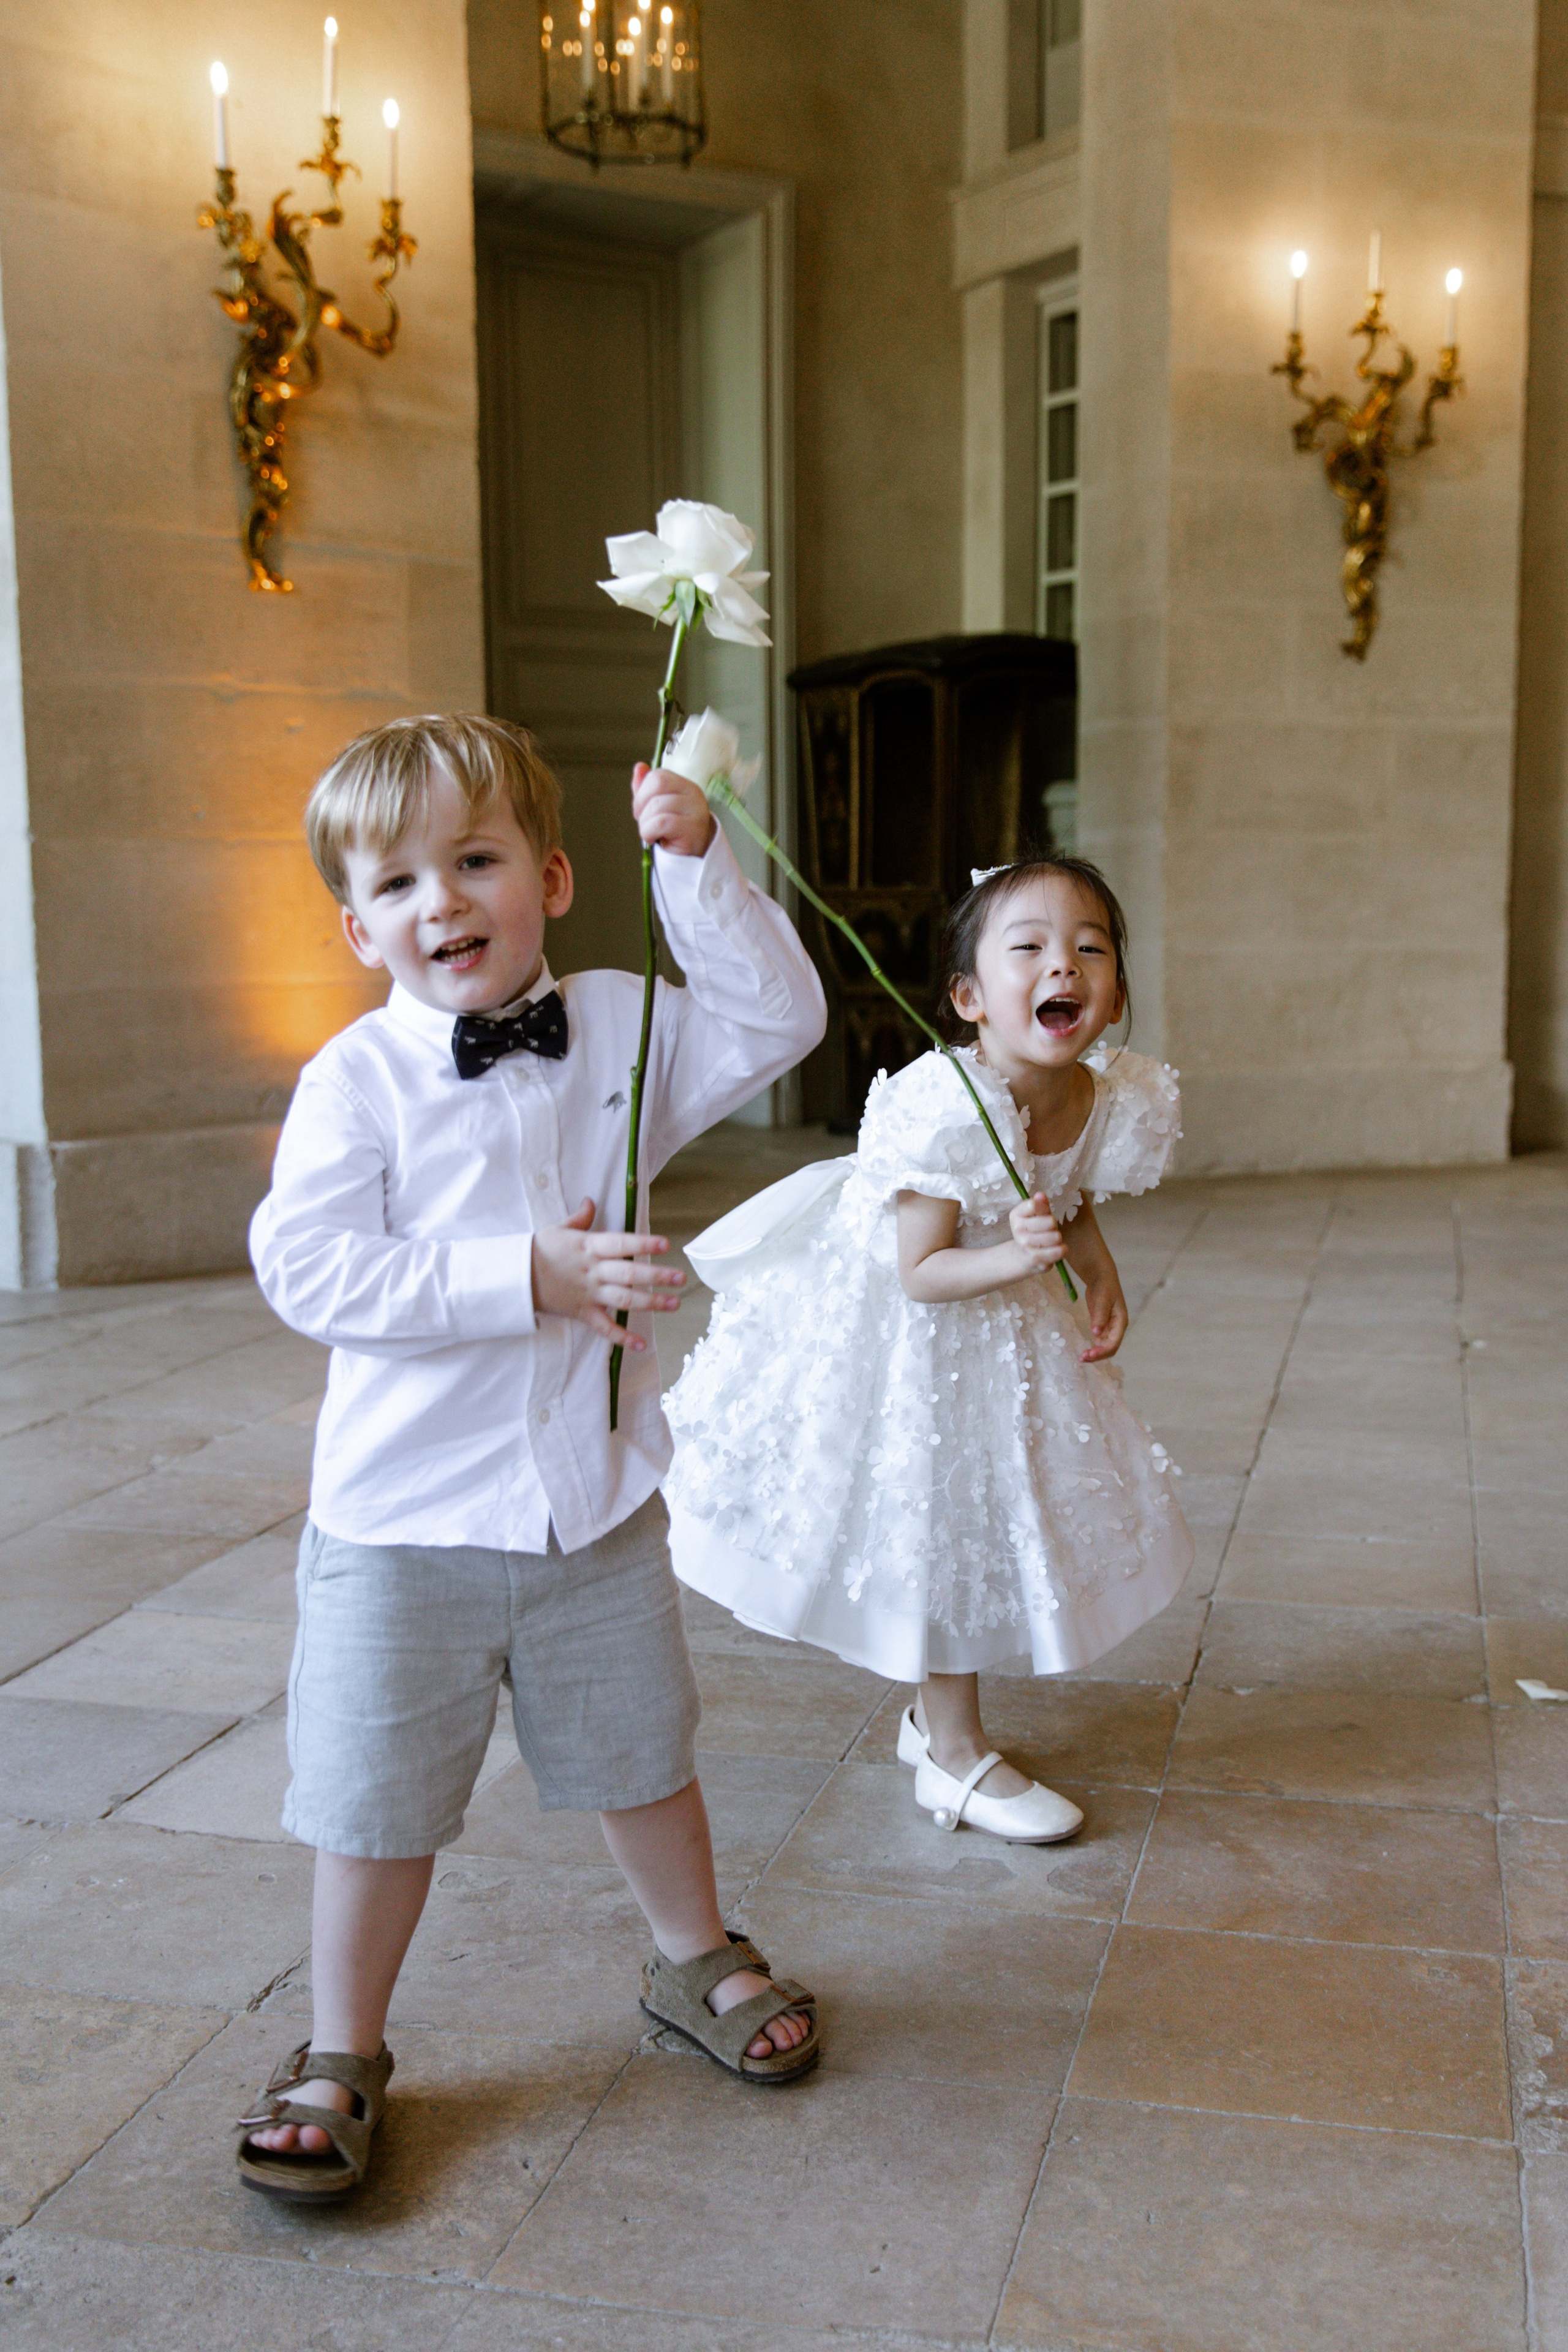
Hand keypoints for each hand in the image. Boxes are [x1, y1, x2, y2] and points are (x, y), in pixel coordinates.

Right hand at [531, 1200, 685, 1347]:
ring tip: (674, 1303)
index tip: (665, 1244)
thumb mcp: (558, 1229)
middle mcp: (593, 1271)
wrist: (514, 1277)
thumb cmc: (539, 1250)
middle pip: (628, 1274)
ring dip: (650, 1303)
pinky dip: (622, 1338)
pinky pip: (604, 1327)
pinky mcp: (582, 1313)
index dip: (643, 1244)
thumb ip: (580, 1218)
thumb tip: (590, 1201)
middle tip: (680, 1278)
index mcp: (589, 1247)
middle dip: (656, 1276)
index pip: (620, 1244)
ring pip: (623, 1299)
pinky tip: (641, 1344)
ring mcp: (588, 1294)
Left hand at [631, 761, 716, 857]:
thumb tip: (639, 767)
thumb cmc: (672, 833)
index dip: (642, 792)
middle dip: (642, 805)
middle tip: (646, 822)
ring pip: (656, 806)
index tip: (642, 810)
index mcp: (684, 785)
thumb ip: (647, 788)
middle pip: (657, 784)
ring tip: (654, 834)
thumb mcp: (657, 807)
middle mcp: (693, 794)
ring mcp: (696, 810)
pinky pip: (660, 823)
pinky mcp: (693, 828)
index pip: (657, 776)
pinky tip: (656, 839)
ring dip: (645, 824)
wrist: (692, 859)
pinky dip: (649, 833)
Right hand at [1009, 1190, 1065, 1273]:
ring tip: (1051, 1240)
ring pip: (1055, 1237)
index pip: (1034, 1205)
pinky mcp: (1036, 1258)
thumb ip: (1040, 1204)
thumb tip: (1041, 1195)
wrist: (1022, 1256)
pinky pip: (1058, 1251)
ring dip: (1057, 1238)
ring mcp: (1026, 1245)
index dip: (1044, 1208)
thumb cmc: (1032, 1231)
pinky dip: (1062, 1249)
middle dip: (1053, 1225)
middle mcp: (1018, 1230)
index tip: (1042, 1213)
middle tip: (1048, 1229)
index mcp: (1016, 1215)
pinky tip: (1057, 1248)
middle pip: (1050, 1221)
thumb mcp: (1034, 1215)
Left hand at [1080, 1270, 1127, 1361]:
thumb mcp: (1103, 1300)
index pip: (1114, 1343)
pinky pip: (1099, 1342)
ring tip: (1082, 1358)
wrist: (1101, 1278)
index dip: (1102, 1351)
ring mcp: (1110, 1328)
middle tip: (1082, 1358)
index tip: (1090, 1354)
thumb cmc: (1104, 1287)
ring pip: (1104, 1347)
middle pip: (1110, 1348)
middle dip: (1098, 1355)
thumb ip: (1100, 1316)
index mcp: (1121, 1322)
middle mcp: (1117, 1328)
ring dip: (1095, 1353)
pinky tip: (1085, 1351)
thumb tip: (1096, 1333)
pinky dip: (1093, 1348)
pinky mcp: (1103, 1326)